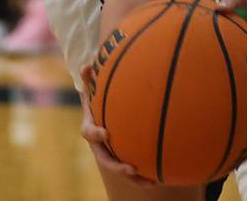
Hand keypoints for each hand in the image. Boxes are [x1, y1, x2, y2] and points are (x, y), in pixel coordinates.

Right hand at [78, 65, 153, 186]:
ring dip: (134, 178)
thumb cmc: (97, 96)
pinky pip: (132, 169)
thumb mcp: (92, 86)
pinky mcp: (122, 157)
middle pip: (105, 159)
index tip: (106, 133)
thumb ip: (89, 76)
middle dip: (117, 167)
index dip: (96, 134)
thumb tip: (87, 65)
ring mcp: (111, 153)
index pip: (88, 132)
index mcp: (90, 127)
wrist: (101, 111)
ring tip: (150, 182)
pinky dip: (144, 176)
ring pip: (120, 169)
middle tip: (130, 169)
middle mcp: (99, 145)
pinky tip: (159, 178)